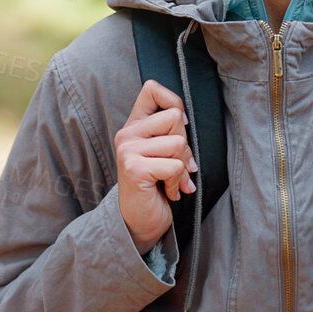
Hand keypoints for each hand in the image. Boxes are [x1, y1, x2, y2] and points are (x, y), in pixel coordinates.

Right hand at [115, 79, 196, 251]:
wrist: (139, 222)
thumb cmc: (156, 187)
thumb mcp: (163, 153)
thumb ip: (169, 133)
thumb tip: (186, 119)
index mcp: (134, 125)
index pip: (152, 89)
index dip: (174, 102)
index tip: (179, 127)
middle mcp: (126, 134)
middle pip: (174, 118)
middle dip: (185, 146)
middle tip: (176, 167)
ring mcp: (127, 150)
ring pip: (178, 143)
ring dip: (182, 168)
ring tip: (172, 181)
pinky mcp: (133, 168)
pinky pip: (174, 165)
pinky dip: (177, 182)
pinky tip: (168, 191)